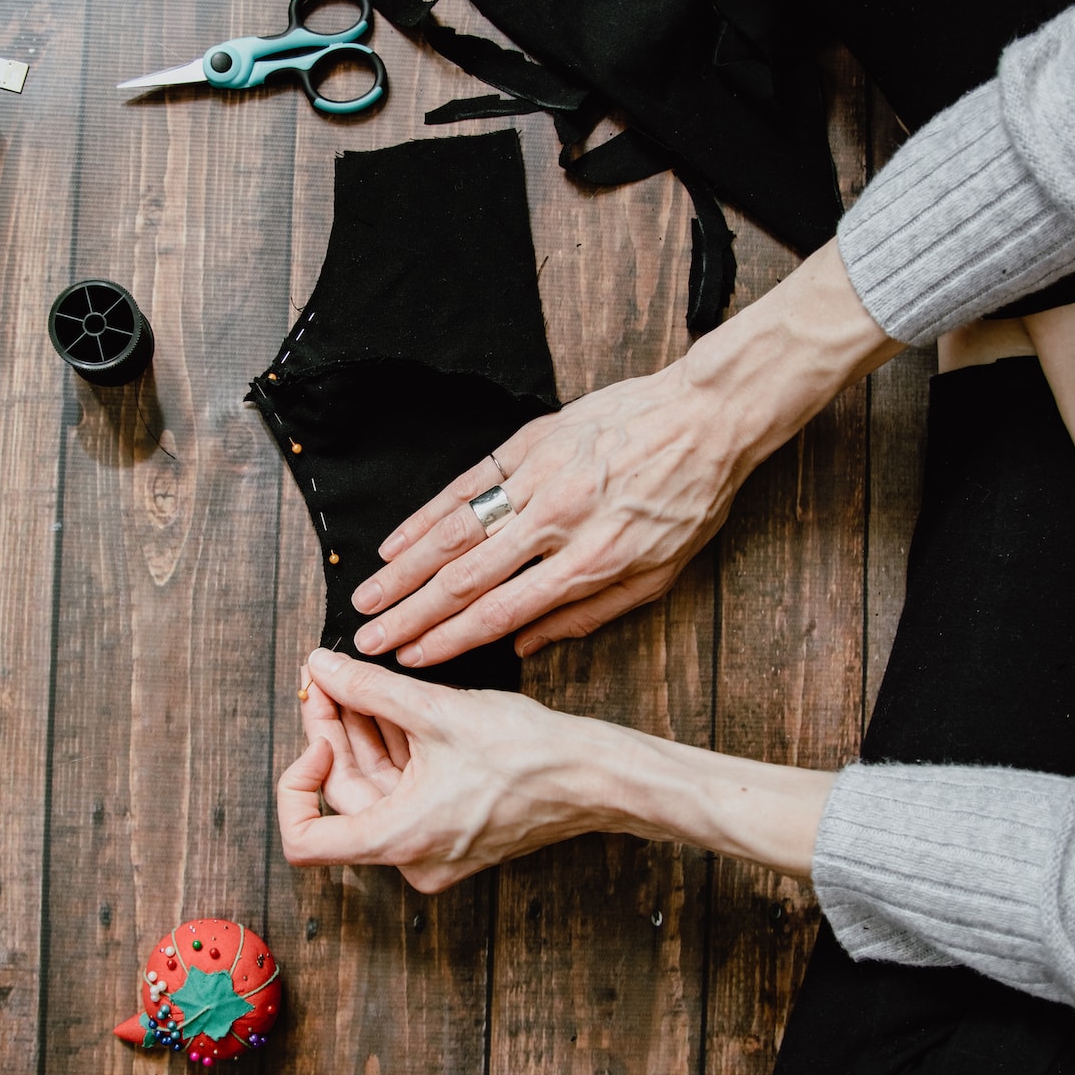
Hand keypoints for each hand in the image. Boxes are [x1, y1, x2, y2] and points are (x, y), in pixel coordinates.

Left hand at [277, 650, 633, 891]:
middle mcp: (412, 856)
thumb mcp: (437, 712)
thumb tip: (320, 668)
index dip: (294, 783)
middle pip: (344, 795)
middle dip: (332, 731)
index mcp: (401, 840)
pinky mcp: (451, 828)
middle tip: (325, 677)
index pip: (305, 840)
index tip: (315, 736)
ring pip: (375, 787)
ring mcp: (433, 846)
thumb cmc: (531, 754)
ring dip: (362, 733)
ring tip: (354, 679)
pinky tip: (388, 703)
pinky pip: (405, 789)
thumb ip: (368, 689)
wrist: (595, 776)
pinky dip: (394, 748)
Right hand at [348, 240, 903, 668]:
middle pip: (466, 577)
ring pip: (456, 530)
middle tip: (368, 639)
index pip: (502, 612)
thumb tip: (524, 648)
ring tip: (368, 597)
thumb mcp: (659, 575)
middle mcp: (557, 521)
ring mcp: (539, 477)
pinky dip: (427, 515)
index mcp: (591, 561)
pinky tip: (397, 541)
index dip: (449, 641)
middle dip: (410, 615)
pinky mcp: (530, 441)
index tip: (412, 660)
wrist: (707, 414)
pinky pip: (467, 482)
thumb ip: (588, 615)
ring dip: (404, 569)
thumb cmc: (690, 499)